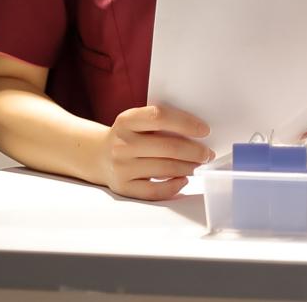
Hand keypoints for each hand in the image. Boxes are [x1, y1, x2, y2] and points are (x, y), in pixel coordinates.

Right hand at [99, 104, 213, 200]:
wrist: (98, 155)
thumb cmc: (129, 136)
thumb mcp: (137, 121)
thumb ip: (160, 122)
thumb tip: (198, 132)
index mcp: (127, 121)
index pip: (159, 117)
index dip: (185, 123)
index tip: (205, 130)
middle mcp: (122, 144)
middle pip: (167, 147)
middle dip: (194, 151)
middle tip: (207, 153)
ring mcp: (121, 167)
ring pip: (164, 168)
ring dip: (188, 167)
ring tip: (198, 165)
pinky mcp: (123, 187)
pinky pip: (153, 190)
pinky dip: (173, 186)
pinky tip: (183, 180)